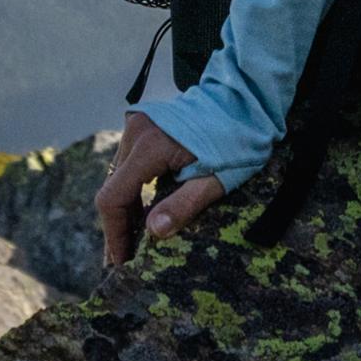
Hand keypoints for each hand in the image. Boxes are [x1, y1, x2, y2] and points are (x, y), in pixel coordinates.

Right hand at [97, 110, 225, 266]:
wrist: (248, 99)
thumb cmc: (238, 139)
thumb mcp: (217, 179)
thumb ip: (184, 205)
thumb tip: (154, 232)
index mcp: (149, 146)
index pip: (113, 197)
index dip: (114, 233)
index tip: (120, 261)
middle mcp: (135, 132)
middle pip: (112, 188)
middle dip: (117, 225)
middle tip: (124, 258)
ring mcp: (137, 125)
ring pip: (118, 176)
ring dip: (124, 208)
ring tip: (132, 241)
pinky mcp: (145, 125)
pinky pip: (129, 164)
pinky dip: (132, 189)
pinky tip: (142, 212)